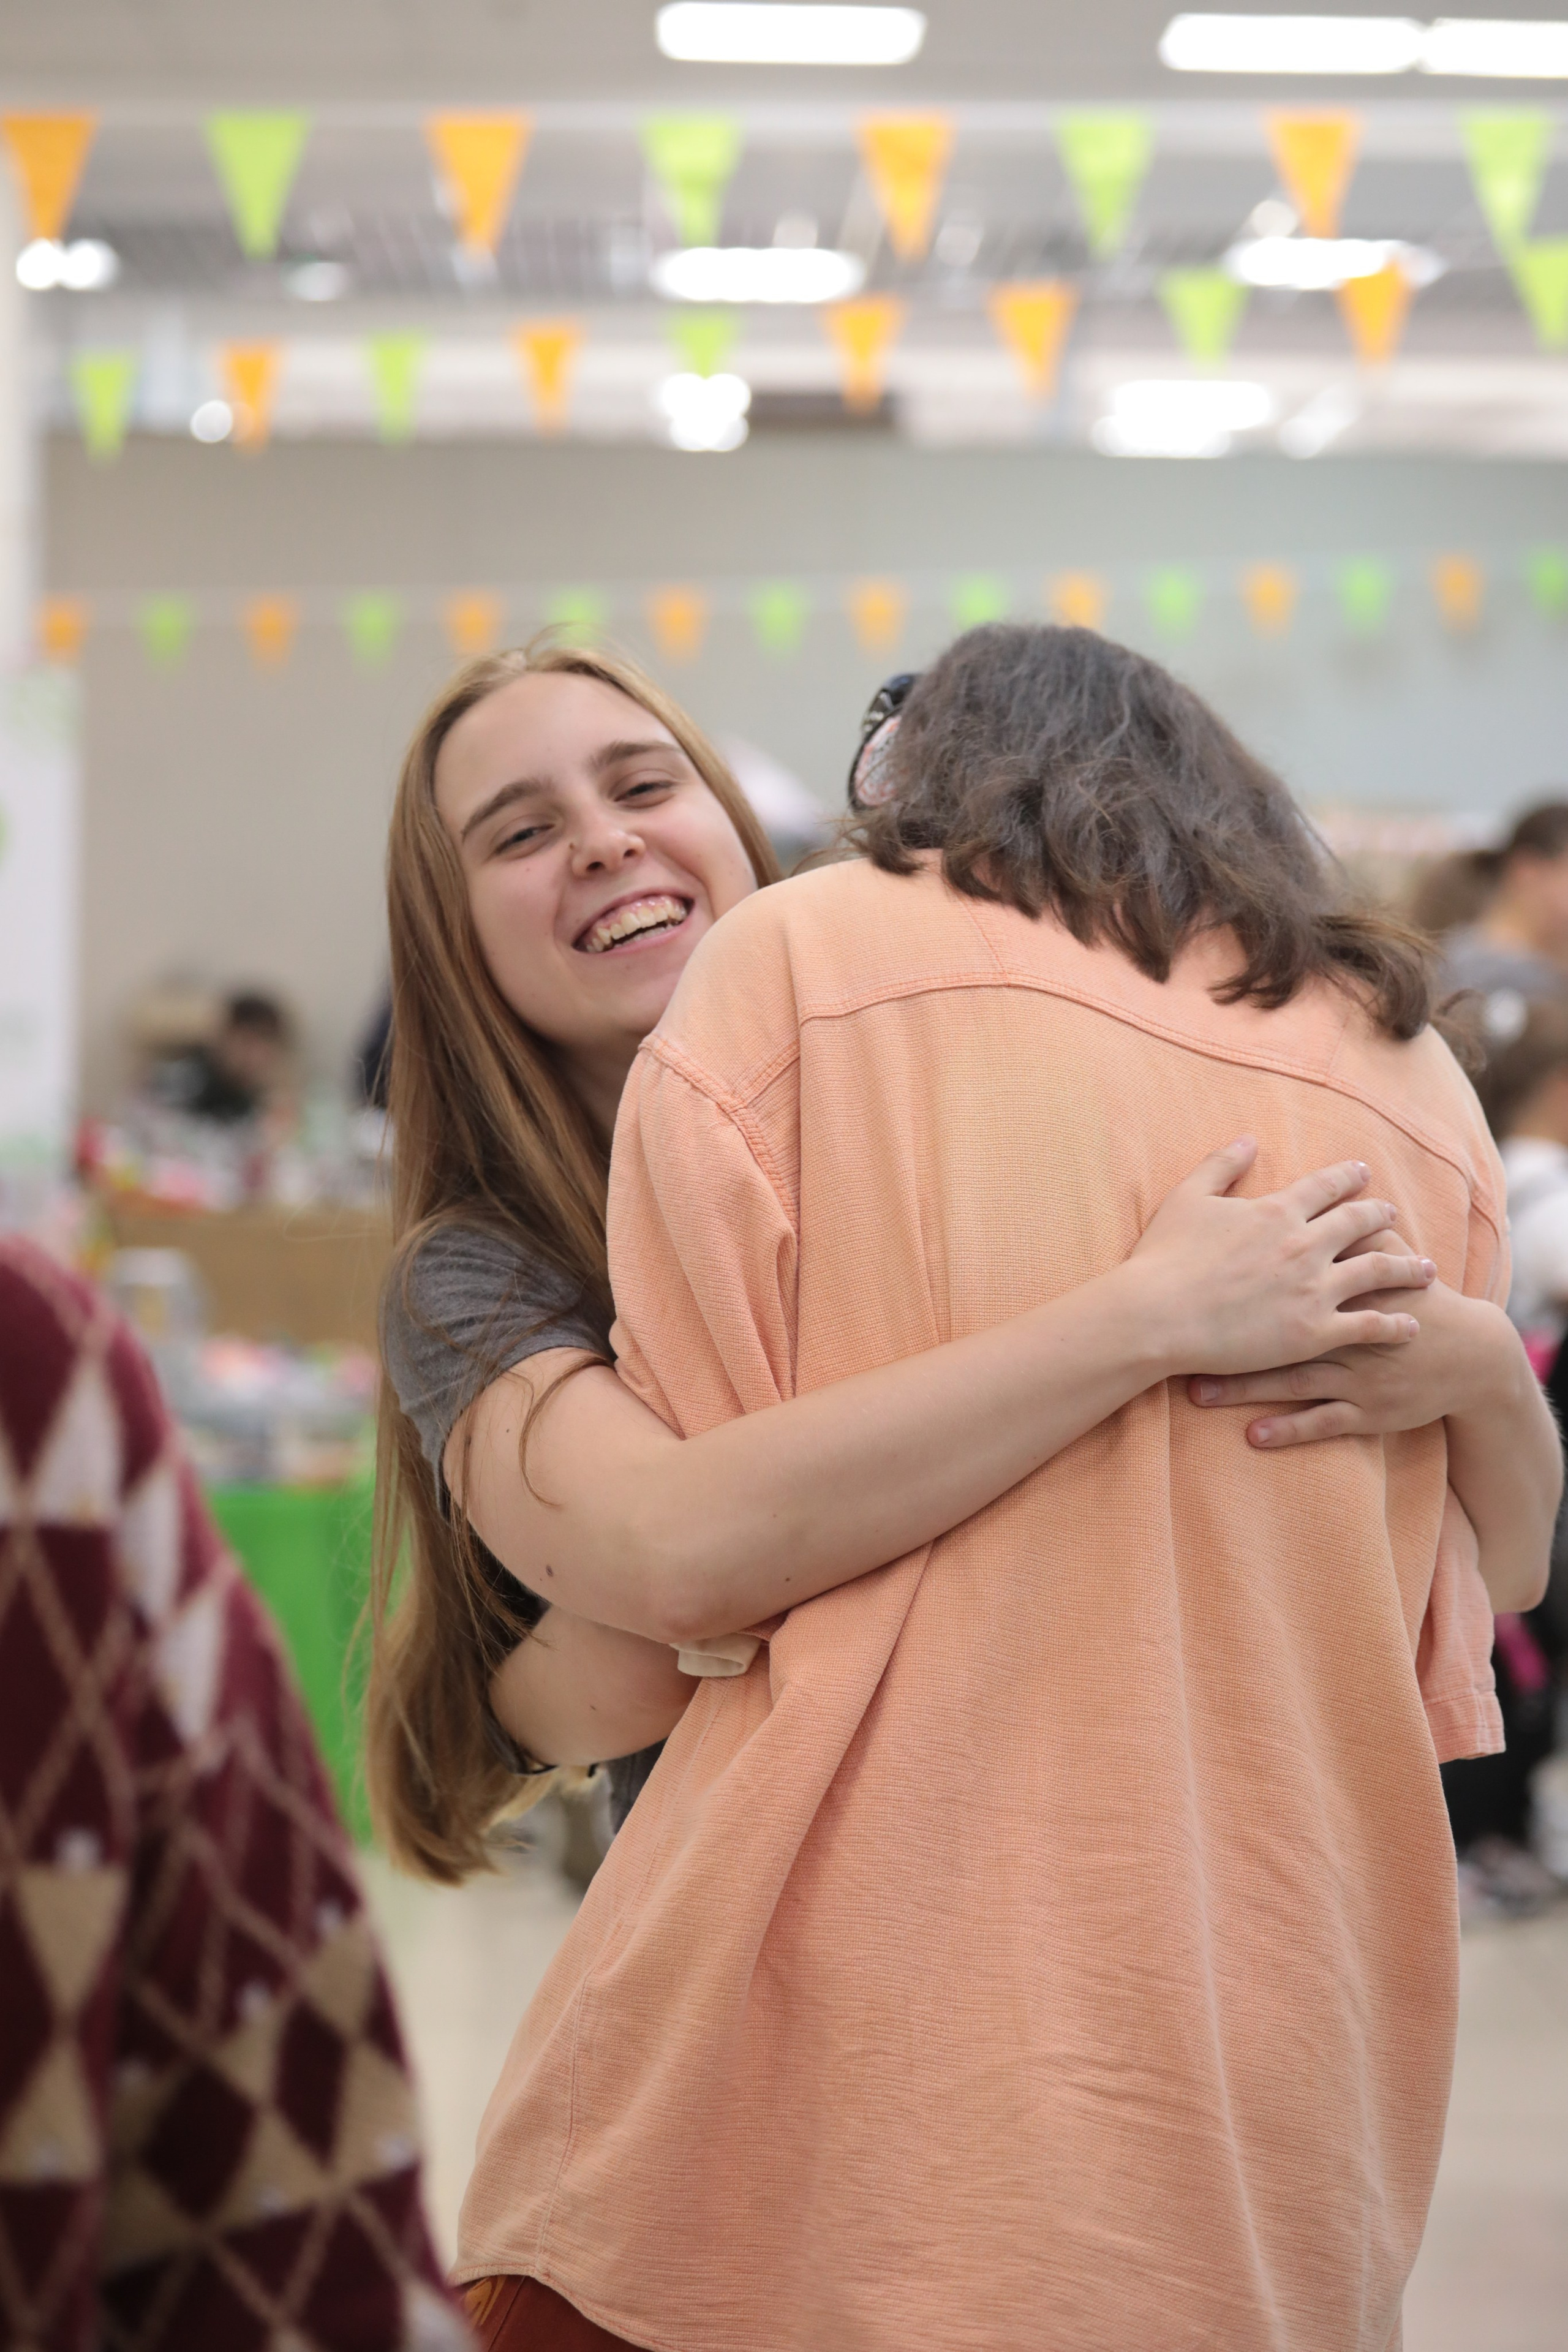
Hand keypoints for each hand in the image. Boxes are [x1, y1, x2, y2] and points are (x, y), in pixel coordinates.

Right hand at [1130, 1140, 1435, 1379]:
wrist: (1156, 1316)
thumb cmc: (1164, 1258)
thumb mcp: (1188, 1198)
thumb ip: (1221, 1164)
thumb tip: (1249, 1138)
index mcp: (1276, 1212)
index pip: (1325, 1187)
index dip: (1348, 1177)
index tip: (1364, 1173)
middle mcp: (1304, 1245)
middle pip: (1360, 1224)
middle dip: (1382, 1216)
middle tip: (1395, 1215)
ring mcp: (1313, 1289)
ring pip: (1378, 1271)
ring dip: (1407, 1268)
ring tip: (1428, 1269)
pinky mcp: (1314, 1332)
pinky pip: (1369, 1325)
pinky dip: (1395, 1323)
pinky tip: (1413, 1323)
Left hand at [1184, 1239, 1515, 1446]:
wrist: (1469, 1356)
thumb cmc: (1416, 1299)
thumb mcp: (1389, 1255)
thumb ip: (1349, 1224)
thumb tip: (1315, 1186)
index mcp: (1348, 1286)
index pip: (1288, 1273)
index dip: (1237, 1274)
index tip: (1187, 1277)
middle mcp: (1350, 1331)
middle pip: (1279, 1329)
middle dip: (1227, 1335)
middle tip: (1174, 1343)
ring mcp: (1359, 1374)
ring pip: (1293, 1381)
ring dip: (1244, 1388)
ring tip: (1196, 1392)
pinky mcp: (1369, 1410)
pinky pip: (1323, 1421)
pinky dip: (1289, 1428)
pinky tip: (1253, 1435)